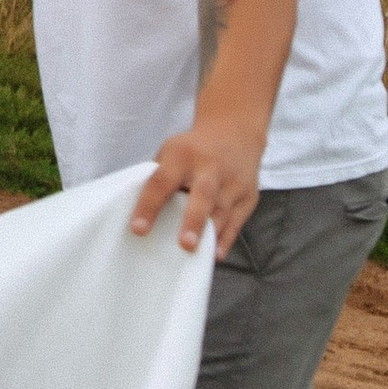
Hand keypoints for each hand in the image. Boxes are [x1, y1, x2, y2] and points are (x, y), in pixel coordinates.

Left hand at [132, 117, 262, 256]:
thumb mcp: (171, 152)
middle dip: (194, 221)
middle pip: (203, 195)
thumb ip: (159, 179)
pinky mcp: (249, 196)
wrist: (234, 132)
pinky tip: (214, 254)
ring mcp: (233, 182)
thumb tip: (141, 215)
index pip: (162, 181)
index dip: (149, 205)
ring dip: (209, 236)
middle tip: (185, 244)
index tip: (138, 229)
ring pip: (223, 213)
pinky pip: (237, 222)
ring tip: (195, 257)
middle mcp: (210, 167)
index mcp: (182, 155)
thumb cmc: (192, 149)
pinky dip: (226, 240)